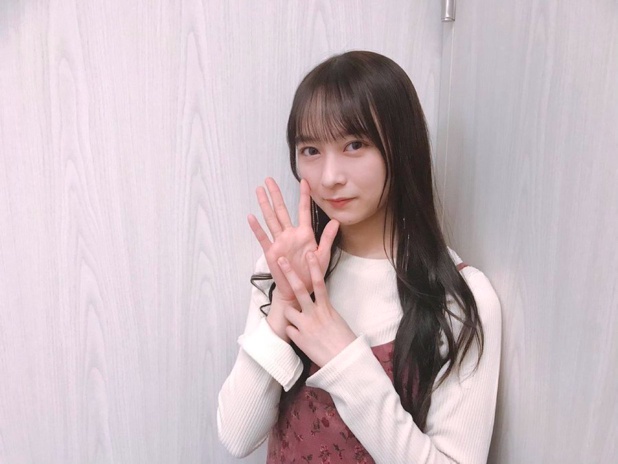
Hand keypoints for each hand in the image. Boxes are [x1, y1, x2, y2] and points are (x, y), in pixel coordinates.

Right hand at [248, 178, 338, 303]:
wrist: (299, 290)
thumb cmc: (311, 274)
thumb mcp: (323, 255)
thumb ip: (328, 238)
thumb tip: (336, 221)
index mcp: (304, 234)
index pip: (303, 210)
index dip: (304, 196)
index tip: (304, 181)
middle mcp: (290, 234)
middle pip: (281, 210)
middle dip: (276, 194)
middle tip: (269, 179)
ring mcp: (279, 242)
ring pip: (271, 219)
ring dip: (265, 205)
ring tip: (259, 191)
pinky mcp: (271, 252)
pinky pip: (263, 238)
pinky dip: (257, 228)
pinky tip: (251, 217)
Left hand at [278, 252, 356, 367]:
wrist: (344, 362)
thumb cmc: (345, 342)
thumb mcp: (338, 321)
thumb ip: (326, 311)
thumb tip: (320, 307)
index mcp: (327, 308)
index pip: (319, 283)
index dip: (314, 267)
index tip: (309, 254)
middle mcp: (314, 314)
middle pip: (299, 289)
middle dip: (289, 273)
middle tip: (280, 260)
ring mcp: (304, 326)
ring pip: (288, 311)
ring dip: (289, 313)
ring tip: (294, 317)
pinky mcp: (299, 338)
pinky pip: (289, 330)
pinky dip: (292, 331)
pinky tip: (300, 336)